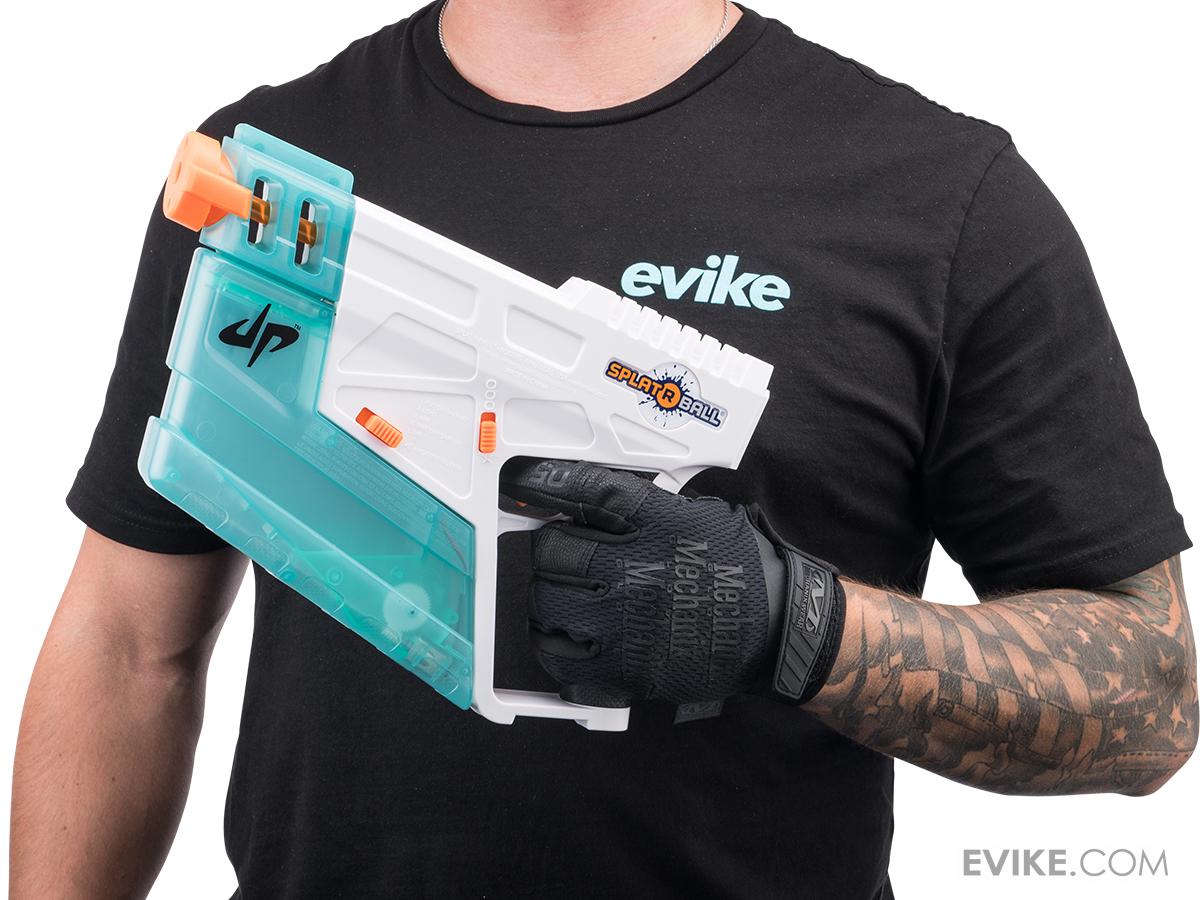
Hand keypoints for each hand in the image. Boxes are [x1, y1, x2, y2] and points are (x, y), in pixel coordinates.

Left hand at [500, 459, 844, 708]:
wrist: (777, 631)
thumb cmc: (740, 569)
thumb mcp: (699, 515)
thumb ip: (646, 507)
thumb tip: (589, 500)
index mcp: (658, 523)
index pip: (585, 491)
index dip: (547, 482)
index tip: (526, 480)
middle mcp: (637, 569)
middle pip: (552, 549)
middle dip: (548, 547)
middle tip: (558, 552)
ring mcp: (628, 622)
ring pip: (546, 603)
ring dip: (544, 595)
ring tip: (560, 593)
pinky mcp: (627, 670)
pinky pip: (560, 658)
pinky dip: (550, 645)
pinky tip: (560, 635)